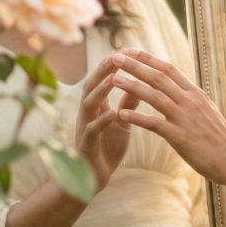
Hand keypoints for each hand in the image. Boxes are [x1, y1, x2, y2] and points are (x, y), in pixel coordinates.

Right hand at [74, 53, 136, 192]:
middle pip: (91, 86)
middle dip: (103, 70)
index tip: (126, 48)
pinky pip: (92, 132)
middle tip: (116, 55)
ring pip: (88, 105)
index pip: (103, 79)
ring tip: (113, 79)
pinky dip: (101, 122)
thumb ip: (128, 102)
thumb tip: (140, 81)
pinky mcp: (86, 146)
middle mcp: (88, 114)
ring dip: (100, 91)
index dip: (113, 64)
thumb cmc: (107, 147)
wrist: (94, 178)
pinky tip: (112, 115)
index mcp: (97, 106)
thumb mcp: (121, 121)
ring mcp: (85, 129)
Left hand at [112, 49, 225, 182]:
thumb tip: (180, 90)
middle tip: (115, 57)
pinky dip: (137, 117)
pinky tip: (121, 114)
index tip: (130, 51)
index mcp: (195, 93)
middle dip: (135, 66)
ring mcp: (185, 118)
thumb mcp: (207, 112)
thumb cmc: (220, 139)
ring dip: (132, 86)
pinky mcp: (180, 137)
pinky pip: (154, 124)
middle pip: (158, 77)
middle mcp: (190, 101)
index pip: (168, 69)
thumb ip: (191, 100)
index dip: (147, 59)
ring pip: (154, 96)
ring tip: (113, 79)